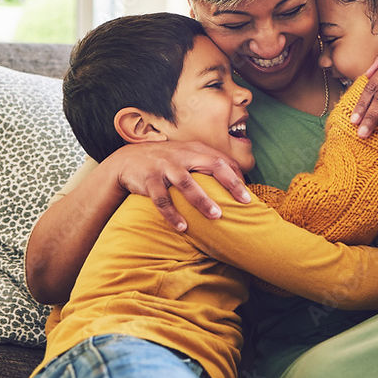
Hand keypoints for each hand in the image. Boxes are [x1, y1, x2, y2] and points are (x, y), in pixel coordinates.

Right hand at [109, 141, 251, 230]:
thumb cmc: (167, 162)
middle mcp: (183, 156)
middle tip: (244, 201)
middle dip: (230, 183)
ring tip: (216, 216)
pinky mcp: (149, 180)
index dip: (237, 176)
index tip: (248, 194)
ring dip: (202, 200)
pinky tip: (183, 228)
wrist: (128, 160)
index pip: (223, 160)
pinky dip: (172, 214)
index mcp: (195, 150)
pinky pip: (162, 199)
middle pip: (212, 165)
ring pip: (186, 183)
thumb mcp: (186, 156)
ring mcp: (165, 167)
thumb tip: (237, 183)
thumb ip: (207, 165)